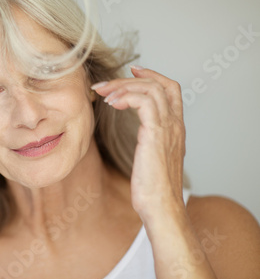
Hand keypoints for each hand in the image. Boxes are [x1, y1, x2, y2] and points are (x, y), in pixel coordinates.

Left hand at [91, 65, 185, 221]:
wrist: (161, 208)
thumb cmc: (152, 188)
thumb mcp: (151, 158)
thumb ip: (149, 141)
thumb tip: (137, 136)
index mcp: (175, 128)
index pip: (171, 89)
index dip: (152, 75)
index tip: (132, 70)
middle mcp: (175, 124)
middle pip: (159, 84)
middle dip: (128, 79)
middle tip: (102, 84)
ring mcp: (168, 128)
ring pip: (150, 89)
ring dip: (122, 86)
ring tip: (102, 94)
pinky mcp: (156, 134)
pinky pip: (145, 102)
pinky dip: (126, 96)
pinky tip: (111, 104)